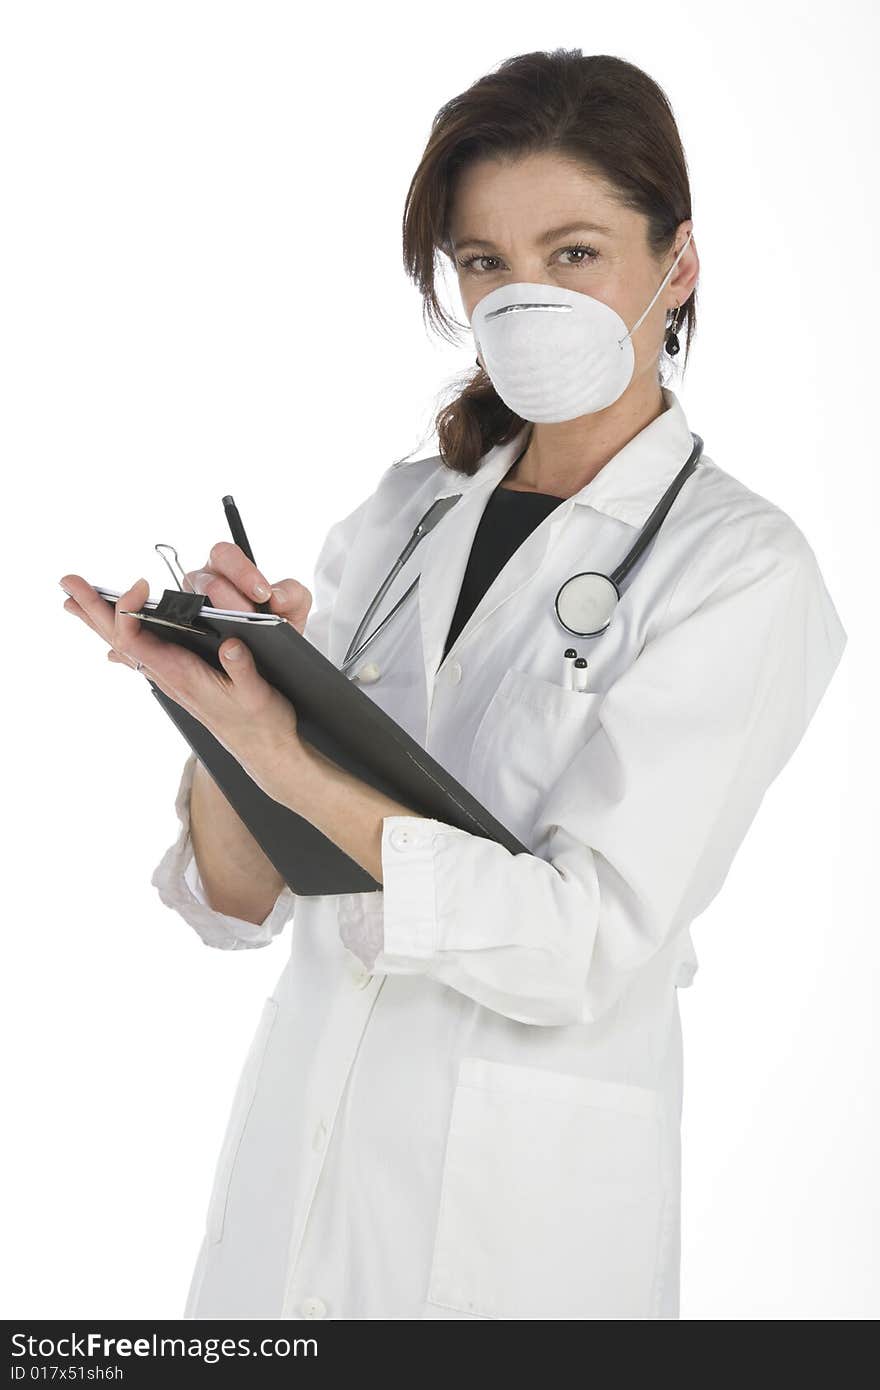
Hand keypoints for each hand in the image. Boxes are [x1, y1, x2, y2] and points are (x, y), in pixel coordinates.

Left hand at [59, 549, 313, 803]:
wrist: (262, 750)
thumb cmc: (261, 722)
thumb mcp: (258, 695)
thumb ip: (243, 670)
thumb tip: (231, 647)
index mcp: (181, 675)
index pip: (136, 639)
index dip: (129, 609)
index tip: (142, 584)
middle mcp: (168, 676)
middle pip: (119, 639)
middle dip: (93, 609)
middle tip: (68, 584)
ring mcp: (170, 678)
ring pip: (124, 646)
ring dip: (100, 622)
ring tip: (74, 602)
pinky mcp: (178, 679)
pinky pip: (140, 655)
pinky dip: (122, 640)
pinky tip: (111, 643)